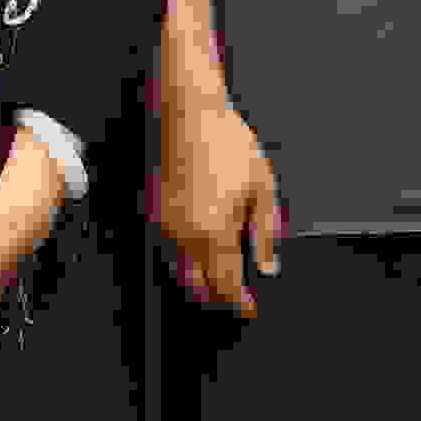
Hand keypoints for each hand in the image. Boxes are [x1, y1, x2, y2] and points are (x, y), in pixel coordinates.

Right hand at [153, 78, 283, 318]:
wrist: (189, 113)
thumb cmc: (227, 144)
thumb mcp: (261, 187)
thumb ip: (265, 232)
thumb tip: (266, 264)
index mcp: (213, 234)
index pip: (225, 286)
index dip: (239, 302)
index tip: (250, 307)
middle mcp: (182, 236)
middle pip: (198, 286)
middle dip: (219, 293)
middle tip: (238, 290)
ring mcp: (164, 225)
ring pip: (180, 268)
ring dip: (200, 275)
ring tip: (222, 266)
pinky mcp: (153, 211)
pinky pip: (169, 246)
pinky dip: (186, 254)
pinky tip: (203, 240)